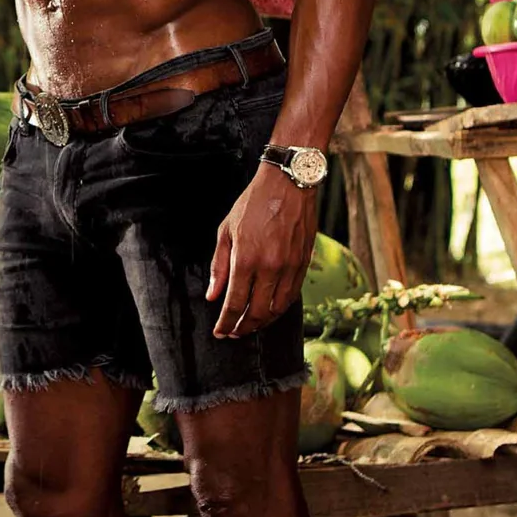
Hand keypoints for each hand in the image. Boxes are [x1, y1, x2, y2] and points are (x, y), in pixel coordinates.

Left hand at [206, 161, 316, 338]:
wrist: (288, 183)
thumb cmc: (253, 204)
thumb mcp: (226, 230)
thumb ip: (219, 266)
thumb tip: (212, 295)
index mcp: (246, 259)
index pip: (235, 303)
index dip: (226, 323)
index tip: (219, 332)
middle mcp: (270, 267)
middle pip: (257, 313)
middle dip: (243, 328)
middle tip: (234, 333)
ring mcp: (290, 267)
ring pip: (277, 309)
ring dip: (263, 323)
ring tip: (251, 325)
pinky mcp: (303, 264)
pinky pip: (292, 296)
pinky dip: (279, 308)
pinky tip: (270, 310)